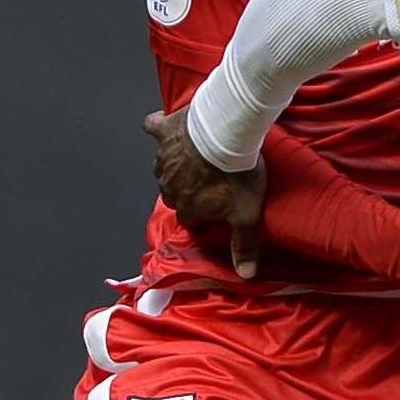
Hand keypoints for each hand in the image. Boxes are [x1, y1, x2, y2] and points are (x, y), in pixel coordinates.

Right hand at [143, 107, 268, 278]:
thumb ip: (244, 244)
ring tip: (199, 154)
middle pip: (175, 192)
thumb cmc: (236, 174)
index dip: (203, 212)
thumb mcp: (247, 214)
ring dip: (177, 162)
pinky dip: (158, 127)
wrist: (227, 132)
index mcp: (186, 207)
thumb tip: (246, 274)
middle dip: (188, 189)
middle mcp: (169, 185)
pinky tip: (167, 125)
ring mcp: (164, 157)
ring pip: (164, 165)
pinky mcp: (164, 130)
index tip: (216, 205)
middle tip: (211, 178)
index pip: (190, 217)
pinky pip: (153, 128)